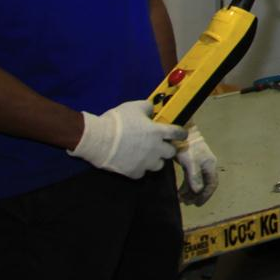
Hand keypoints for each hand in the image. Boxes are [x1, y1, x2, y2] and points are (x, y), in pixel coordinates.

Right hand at [68, 99, 184, 177]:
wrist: (98, 139)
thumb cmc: (118, 121)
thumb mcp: (134, 106)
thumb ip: (147, 107)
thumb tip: (152, 109)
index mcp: (158, 132)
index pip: (178, 133)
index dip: (182, 134)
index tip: (181, 135)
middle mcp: (156, 149)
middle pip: (171, 152)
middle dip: (168, 148)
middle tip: (160, 145)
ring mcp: (146, 162)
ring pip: (159, 165)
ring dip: (155, 160)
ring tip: (147, 155)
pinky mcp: (134, 172)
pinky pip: (142, 173)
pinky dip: (140, 169)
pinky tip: (133, 163)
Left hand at [175, 127, 218, 205]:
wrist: (179, 131)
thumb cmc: (186, 146)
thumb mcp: (190, 161)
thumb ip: (194, 176)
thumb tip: (197, 190)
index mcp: (209, 165)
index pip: (212, 184)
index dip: (206, 195)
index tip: (197, 204)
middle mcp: (206, 166)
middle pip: (204, 185)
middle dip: (196, 195)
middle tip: (186, 203)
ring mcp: (198, 164)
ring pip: (196, 182)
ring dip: (190, 192)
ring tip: (181, 199)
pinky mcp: (190, 163)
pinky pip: (190, 178)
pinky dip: (186, 186)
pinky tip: (180, 191)